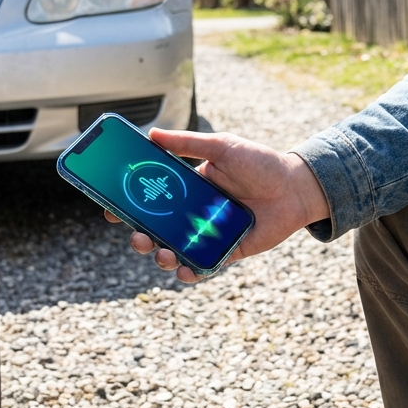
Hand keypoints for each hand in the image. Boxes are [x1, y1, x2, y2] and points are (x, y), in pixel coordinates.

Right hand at [104, 128, 329, 282]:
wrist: (297, 186)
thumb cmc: (261, 163)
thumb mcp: (223, 146)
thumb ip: (188, 143)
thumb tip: (152, 134)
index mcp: (189, 187)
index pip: (151, 198)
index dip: (128, 205)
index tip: (110, 210)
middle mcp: (194, 213)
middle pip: (156, 229)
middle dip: (139, 236)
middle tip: (136, 236)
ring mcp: (208, 234)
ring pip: (174, 251)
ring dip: (160, 256)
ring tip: (161, 253)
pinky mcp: (227, 251)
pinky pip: (203, 266)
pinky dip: (190, 272)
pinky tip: (183, 271)